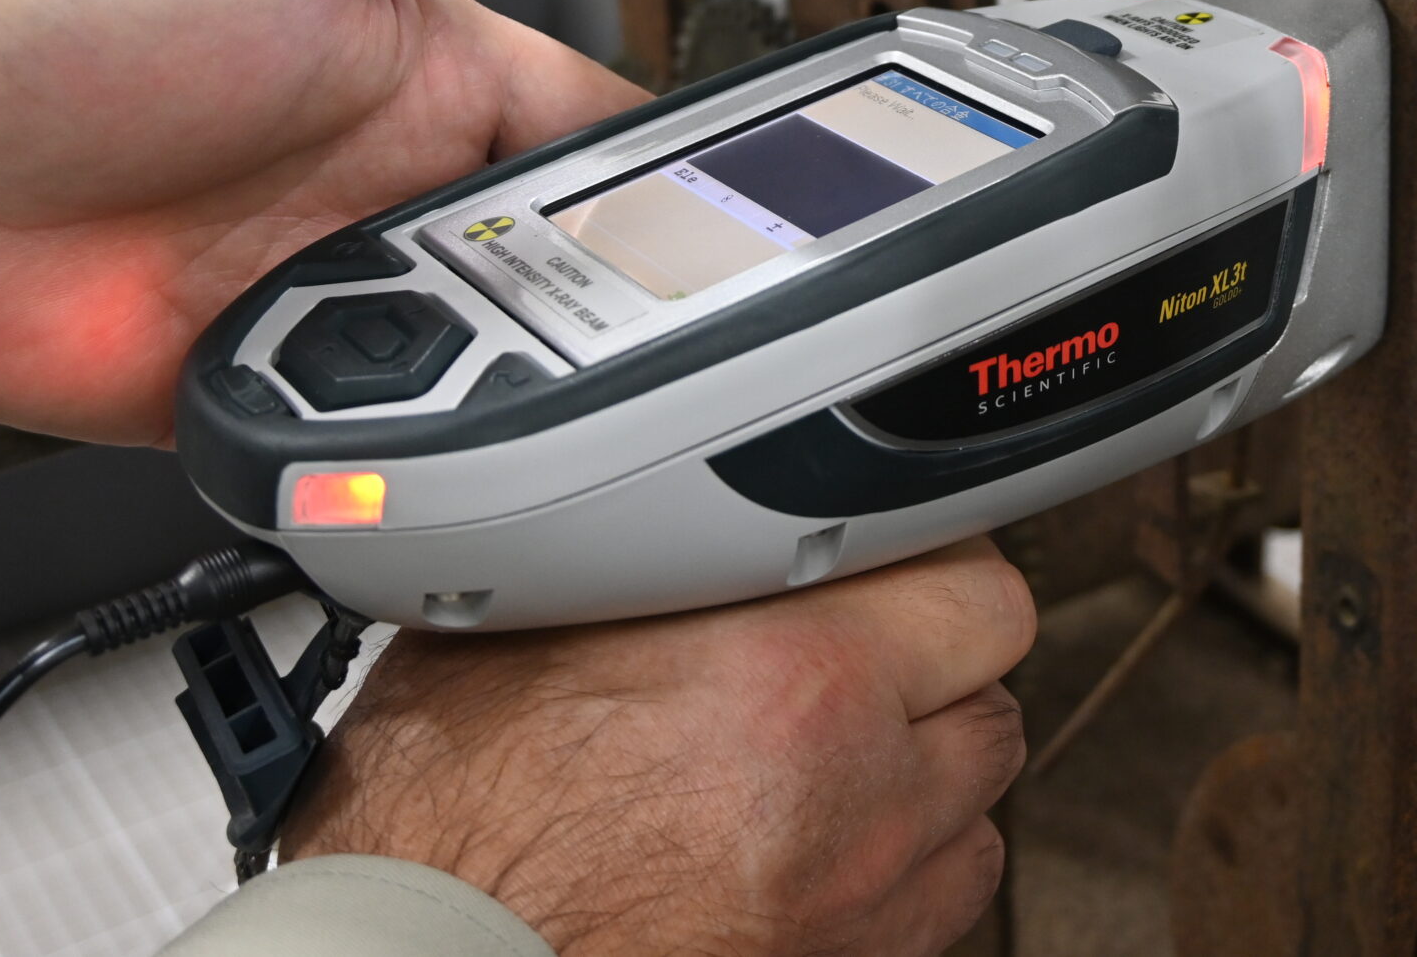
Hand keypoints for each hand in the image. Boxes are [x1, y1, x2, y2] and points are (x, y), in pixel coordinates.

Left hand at [0, 0, 657, 442]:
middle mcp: (388, 184)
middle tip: (602, 328)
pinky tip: (392, 429)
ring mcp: (324, 284)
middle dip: (590, 304)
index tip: (717, 232)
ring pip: (476, 364)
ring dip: (491, 379)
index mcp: (428, 75)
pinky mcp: (257, 380)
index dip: (667, 185)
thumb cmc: (59, 4)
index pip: (599, 137)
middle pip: (556, 266)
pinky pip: (363, 436)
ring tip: (490, 373)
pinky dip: (387, 446)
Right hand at [283, 538, 1035, 956]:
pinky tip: (837, 838)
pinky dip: (909, 863)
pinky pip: (945, 896)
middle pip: (993, 685)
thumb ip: (650, 555)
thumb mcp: (526, 626)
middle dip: (936, 661)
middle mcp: (851, 785)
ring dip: (929, 766)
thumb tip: (684, 504)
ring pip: (981, 796)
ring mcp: (860, 891)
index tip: (894, 560)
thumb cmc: (443, 827)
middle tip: (864, 653)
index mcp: (790, 672)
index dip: (932, 559)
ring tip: (847, 752)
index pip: (976, 584)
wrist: (424, 951)